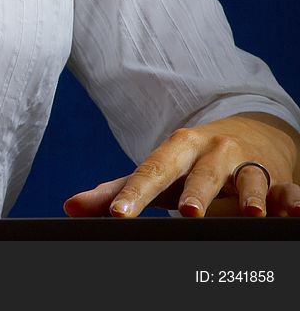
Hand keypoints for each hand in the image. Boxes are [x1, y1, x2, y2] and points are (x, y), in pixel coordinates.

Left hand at [63, 113, 299, 217]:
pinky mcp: (278, 176)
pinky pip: (288, 187)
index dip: (135, 194)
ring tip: (250, 212)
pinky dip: (293, 198)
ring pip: (250, 177)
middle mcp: (212, 152)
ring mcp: (247, 163)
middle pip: (202, 173)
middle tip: (188, 212)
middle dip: (197, 192)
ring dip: (250, 195)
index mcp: (177, 149)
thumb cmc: (189, 162)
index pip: (152, 172)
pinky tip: (293, 210)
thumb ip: (115, 189)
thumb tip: (69, 207)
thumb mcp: (158, 171)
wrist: (247, 132)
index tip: (117, 215)